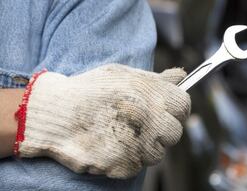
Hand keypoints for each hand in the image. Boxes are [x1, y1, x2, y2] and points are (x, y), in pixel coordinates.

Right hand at [18, 64, 190, 178]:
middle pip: (174, 133)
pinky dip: (127, 160)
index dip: (176, 110)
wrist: (56, 113)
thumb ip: (156, 79)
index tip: (165, 112)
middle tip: (141, 126)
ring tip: (122, 135)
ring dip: (144, 147)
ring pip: (157, 153)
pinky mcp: (125, 163)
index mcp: (152, 94)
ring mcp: (139, 143)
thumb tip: (180, 77)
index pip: (184, 106)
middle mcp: (150, 118)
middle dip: (161, 131)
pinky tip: (111, 146)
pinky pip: (137, 166)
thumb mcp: (123, 74)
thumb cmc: (89, 90)